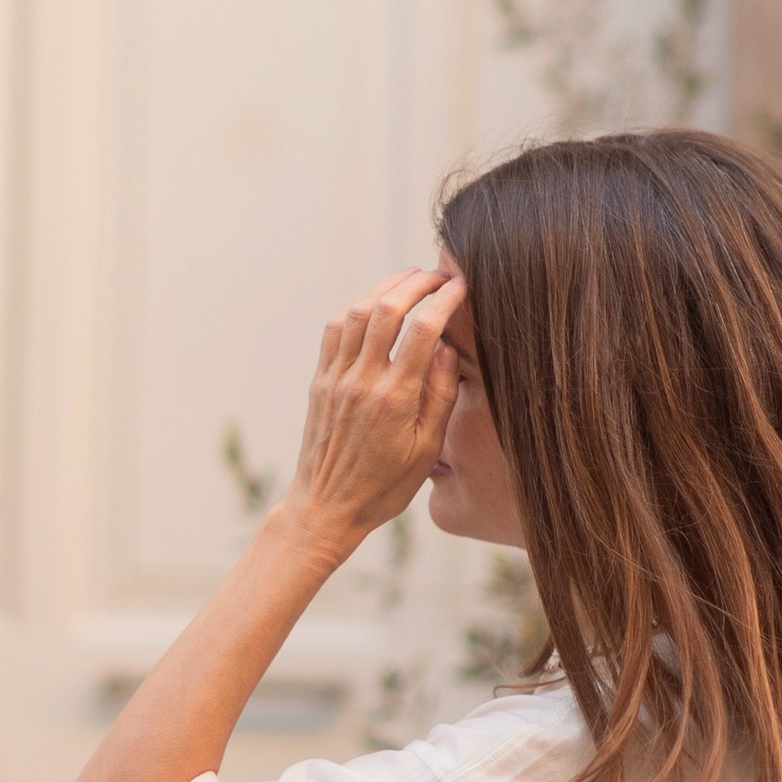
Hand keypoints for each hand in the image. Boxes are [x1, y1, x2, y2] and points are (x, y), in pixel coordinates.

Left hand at [276, 266, 466, 568]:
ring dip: (385, 287)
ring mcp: (336, 378)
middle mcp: (362, 381)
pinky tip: (373, 302)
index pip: (424, 330)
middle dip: (416, 282)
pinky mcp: (320, 381)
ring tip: (409, 277)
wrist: (326, 508)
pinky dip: (356, 306)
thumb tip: (449, 349)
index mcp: (395, 399)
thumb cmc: (383, 487)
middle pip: (387, 309)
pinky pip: (335, 330)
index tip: (462, 285)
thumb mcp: (426, 450)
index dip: (445, 299)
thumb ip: (440, 396)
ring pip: (358, 312)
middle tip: (438, 274)